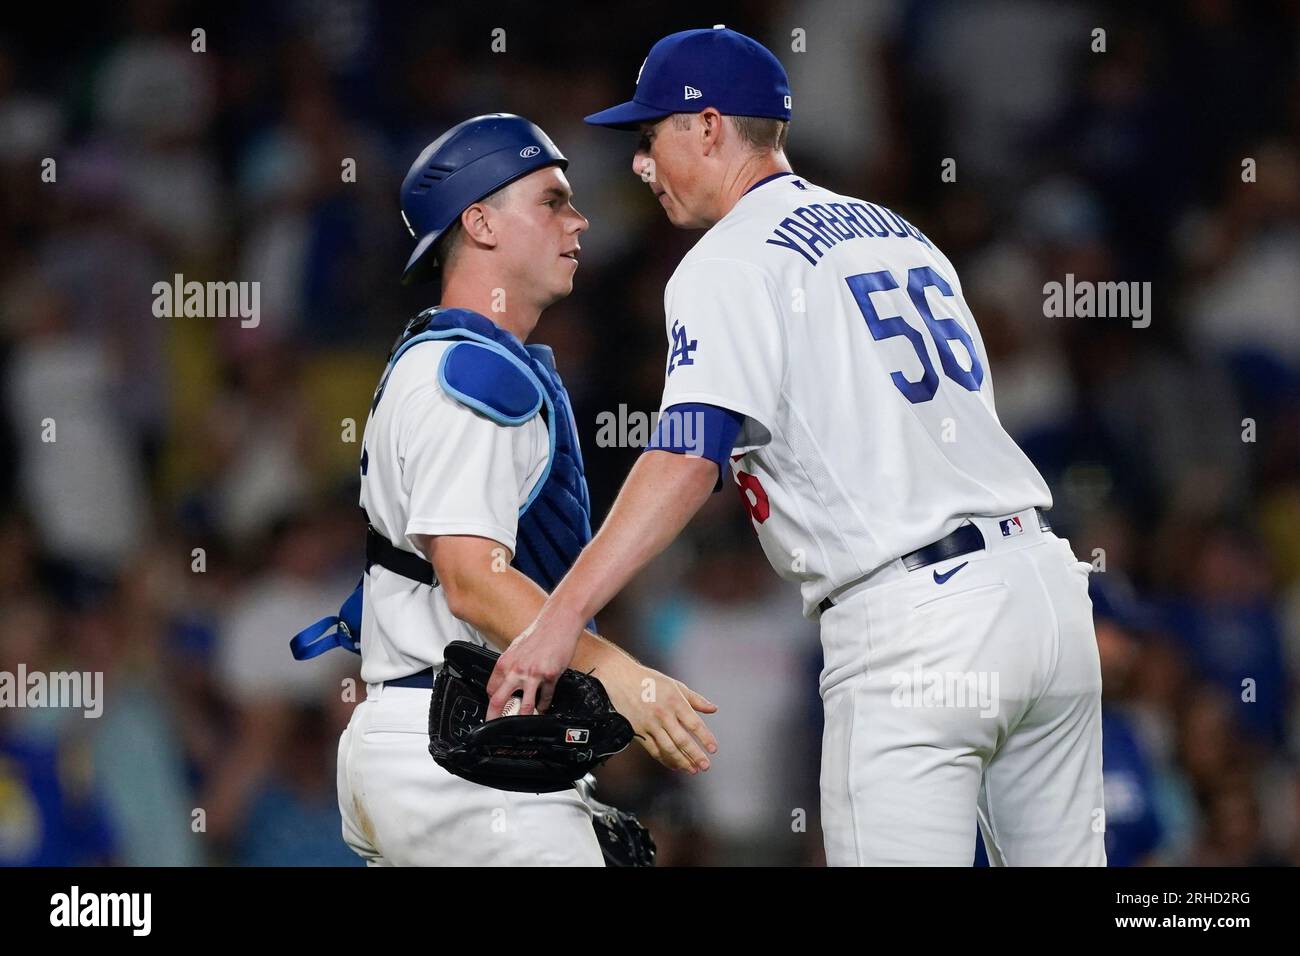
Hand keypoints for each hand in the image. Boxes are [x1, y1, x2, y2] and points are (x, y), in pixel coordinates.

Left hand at [487, 610, 584, 716]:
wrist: (558, 623)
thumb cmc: (539, 634)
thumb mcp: (516, 648)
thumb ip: (509, 666)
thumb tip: (504, 681)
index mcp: (505, 662)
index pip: (491, 689)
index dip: (491, 702)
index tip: (494, 709)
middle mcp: (516, 669)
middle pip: (499, 701)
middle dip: (495, 718)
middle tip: (495, 727)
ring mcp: (533, 674)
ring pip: (526, 706)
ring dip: (524, 717)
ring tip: (524, 723)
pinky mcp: (550, 676)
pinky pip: (546, 697)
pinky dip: (544, 705)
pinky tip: (543, 706)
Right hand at [589, 647, 718, 773]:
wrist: (620, 679)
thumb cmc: (650, 681)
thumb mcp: (675, 685)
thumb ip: (695, 699)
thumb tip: (714, 709)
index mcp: (675, 701)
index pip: (694, 724)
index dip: (705, 738)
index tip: (713, 749)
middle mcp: (663, 714)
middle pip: (682, 739)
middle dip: (695, 755)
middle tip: (705, 766)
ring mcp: (650, 724)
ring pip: (668, 748)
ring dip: (681, 761)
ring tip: (692, 770)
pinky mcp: (638, 731)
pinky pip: (654, 750)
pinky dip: (665, 760)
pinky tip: (674, 765)